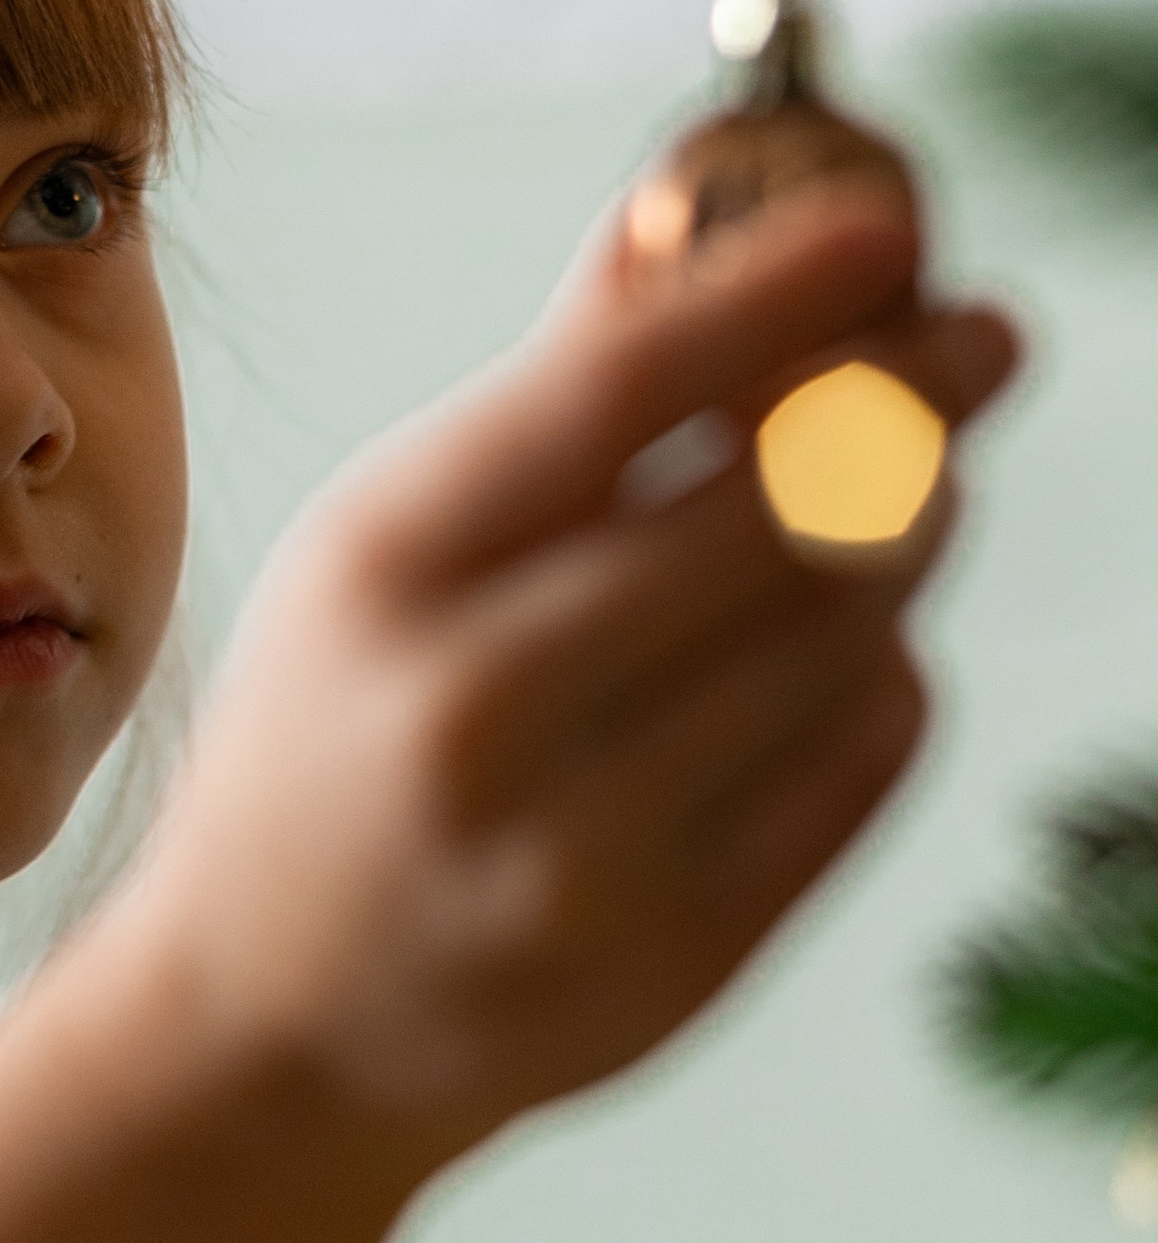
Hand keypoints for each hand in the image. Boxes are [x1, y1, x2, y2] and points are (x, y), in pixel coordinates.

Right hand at [0, 179, 1018, 1242]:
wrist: (265, 1033)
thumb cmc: (331, 739)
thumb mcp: (375, 549)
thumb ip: (547, 388)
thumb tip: (697, 209)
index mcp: (382, 577)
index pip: (612, 393)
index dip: (773, 291)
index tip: (896, 222)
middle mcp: (477, 714)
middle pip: (775, 508)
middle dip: (911, 399)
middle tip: (977, 340)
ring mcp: (587, 853)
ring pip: (850, 629)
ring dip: (902, 536)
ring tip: (886, 502)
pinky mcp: (683, 956)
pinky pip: (867, 752)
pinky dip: (883, 671)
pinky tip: (833, 651)